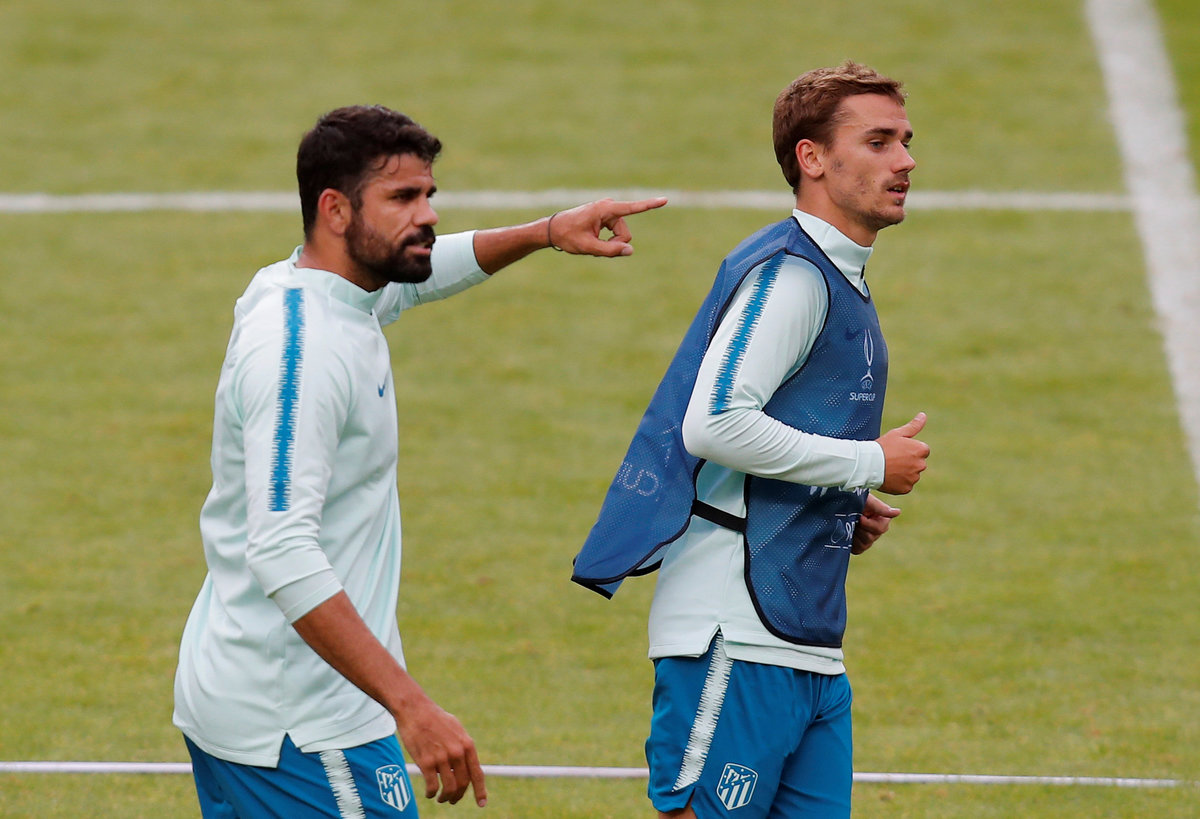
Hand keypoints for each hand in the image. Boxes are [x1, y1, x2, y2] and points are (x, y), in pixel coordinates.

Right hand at [396, 695, 486, 806]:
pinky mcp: (426, 762)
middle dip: (458, 796)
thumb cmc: (436, 719)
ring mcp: (442, 758)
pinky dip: (431, 793)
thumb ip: (463, 747)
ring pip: (449, 788)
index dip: (480, 791)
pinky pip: (432, 786)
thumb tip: (467, 764)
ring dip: (445, 797)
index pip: (477, 773)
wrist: (415, 710)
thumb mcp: (457, 729)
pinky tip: (429, 793)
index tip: (482, 804)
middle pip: (463, 784)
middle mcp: (457, 752)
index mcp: (467, 745)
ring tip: (441, 798)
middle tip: (452, 800)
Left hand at [547, 196, 667, 256]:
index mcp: (604, 210)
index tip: (665, 200)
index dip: (649, 205)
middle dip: (615, 245)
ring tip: (592, 244)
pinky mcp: (607, 217)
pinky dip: (608, 241)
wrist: (553, 229)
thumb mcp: (588, 247)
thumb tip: (630, 250)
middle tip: (595, 247)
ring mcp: (608, 212)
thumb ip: (610, 251)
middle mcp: (609, 207)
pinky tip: (594, 241)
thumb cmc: (568, 236)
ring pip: (622, 236)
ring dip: (610, 244)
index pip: (632, 208)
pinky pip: (616, 233)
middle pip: (625, 234)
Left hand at [851, 493, 900, 554]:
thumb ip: (881, 508)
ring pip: (864, 545)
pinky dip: (851, 542)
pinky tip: (848, 532)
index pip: (879, 529)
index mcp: (883, 519)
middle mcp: (878, 530)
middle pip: (871, 538)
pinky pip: (858, 549)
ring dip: (854, 534)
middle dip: (859, 529)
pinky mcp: (860, 545)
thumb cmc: (855, 499)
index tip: (859, 516)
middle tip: (853, 520)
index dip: (867, 524)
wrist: (842, 503)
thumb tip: (898, 512)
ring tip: (849, 524)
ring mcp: (869, 539)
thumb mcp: (867, 501)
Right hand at [876, 412, 929, 493]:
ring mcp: (914, 478)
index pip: (922, 451)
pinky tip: (889, 477)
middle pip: (917, 463)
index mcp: (921, 450)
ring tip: (889, 468)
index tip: (898, 450)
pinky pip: (905, 485)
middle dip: (908, 462)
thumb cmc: (882, 446)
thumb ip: (914, 426)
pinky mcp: (906, 488)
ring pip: (911, 475)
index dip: (910, 450)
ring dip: (904, 473)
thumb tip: (923, 415)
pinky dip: (899, 483)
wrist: (868, 464)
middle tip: (892, 459)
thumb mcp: (897, 433)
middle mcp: (921, 465)